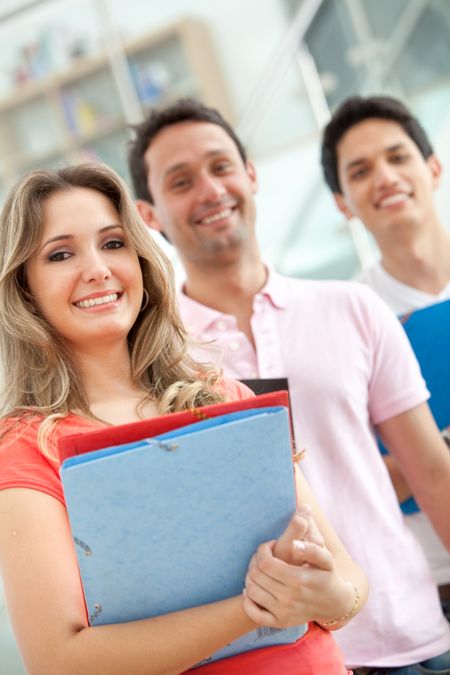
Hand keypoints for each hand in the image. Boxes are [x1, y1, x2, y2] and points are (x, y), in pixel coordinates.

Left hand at [242, 507, 355, 627]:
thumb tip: (294, 545)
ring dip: (250, 576)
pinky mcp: (279, 623)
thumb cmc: (326, 576)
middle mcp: (289, 598)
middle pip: (256, 575)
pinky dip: (247, 601)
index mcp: (298, 580)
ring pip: (251, 591)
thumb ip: (311, 549)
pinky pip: (254, 614)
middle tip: (263, 556)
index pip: (265, 563)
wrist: (333, 604)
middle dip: (255, 560)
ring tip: (259, 570)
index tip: (270, 545)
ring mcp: (283, 613)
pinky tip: (252, 589)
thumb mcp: (326, 560)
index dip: (263, 550)